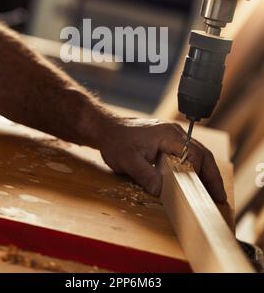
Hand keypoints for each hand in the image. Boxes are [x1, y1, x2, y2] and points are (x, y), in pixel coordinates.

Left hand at [99, 118, 226, 202]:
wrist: (108, 129)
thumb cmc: (116, 141)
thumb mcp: (127, 160)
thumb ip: (144, 175)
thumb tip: (161, 191)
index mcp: (168, 135)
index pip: (194, 154)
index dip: (202, 174)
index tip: (205, 192)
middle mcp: (175, 133)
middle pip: (202, 153)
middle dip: (213, 176)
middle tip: (220, 198)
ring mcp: (173, 136)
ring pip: (198, 154)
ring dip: (206, 173)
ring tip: (214, 194)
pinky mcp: (170, 142)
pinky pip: (189, 154)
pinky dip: (197, 168)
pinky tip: (197, 182)